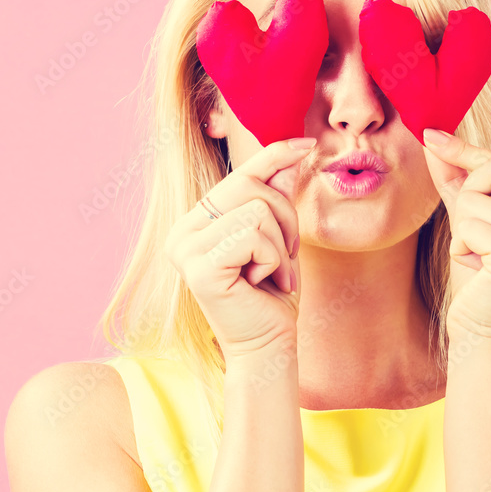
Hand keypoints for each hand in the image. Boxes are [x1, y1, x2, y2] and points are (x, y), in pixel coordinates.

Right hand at [163, 137, 314, 359]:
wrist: (268, 347)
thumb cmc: (273, 297)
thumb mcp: (281, 239)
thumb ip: (277, 199)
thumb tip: (290, 154)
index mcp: (197, 223)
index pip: (240, 175)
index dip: (274, 156)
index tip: (308, 144)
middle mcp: (182, 231)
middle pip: (252, 187)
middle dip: (285, 221)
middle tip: (285, 258)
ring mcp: (184, 248)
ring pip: (258, 210)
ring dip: (281, 248)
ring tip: (271, 276)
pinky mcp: (198, 266)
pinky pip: (255, 236)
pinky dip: (274, 262)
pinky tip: (262, 286)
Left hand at [422, 128, 490, 352]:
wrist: (486, 338)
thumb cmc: (481, 283)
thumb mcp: (471, 224)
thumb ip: (457, 182)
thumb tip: (434, 140)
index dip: (467, 152)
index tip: (432, 136)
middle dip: (468, 197)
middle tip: (474, 237)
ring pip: (475, 202)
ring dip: (462, 232)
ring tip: (479, 260)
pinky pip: (469, 227)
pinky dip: (461, 249)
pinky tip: (478, 271)